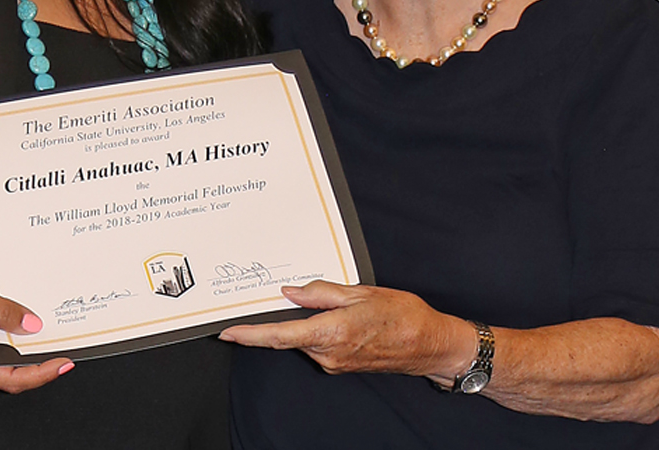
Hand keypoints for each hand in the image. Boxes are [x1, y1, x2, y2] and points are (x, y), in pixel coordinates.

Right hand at [0, 266, 72, 391]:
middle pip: (11, 375)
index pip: (13, 378)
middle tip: (65, 348)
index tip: (64, 363)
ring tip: (50, 337)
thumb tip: (33, 326)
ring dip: (24, 353)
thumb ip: (1, 311)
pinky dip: (10, 345)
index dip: (42, 374)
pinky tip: (23, 329)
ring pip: (2, 364)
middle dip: (39, 364)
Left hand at [219, 280, 471, 379]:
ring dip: (300, 324)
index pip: (280, 336)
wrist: (430, 346)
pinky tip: (329, 316)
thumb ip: (322, 293)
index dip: (251, 335)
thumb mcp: (361, 293)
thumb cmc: (403, 315)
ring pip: (303, 340)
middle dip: (276, 321)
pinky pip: (317, 345)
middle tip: (267, 301)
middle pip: (289, 337)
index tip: (228, 333)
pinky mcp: (341, 365)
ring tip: (320, 302)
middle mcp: (329, 353)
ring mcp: (335, 362)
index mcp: (332, 332)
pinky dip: (313, 331)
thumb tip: (291, 293)